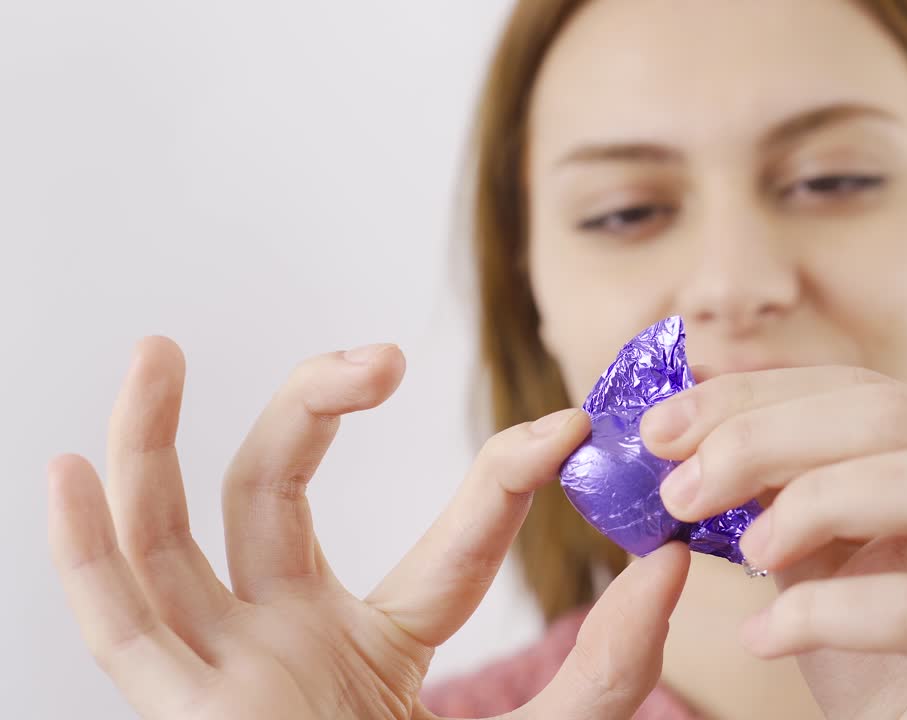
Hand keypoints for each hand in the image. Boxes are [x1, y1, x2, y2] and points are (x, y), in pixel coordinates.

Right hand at [49, 337, 689, 719]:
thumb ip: (608, 669)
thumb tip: (668, 565)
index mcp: (380, 644)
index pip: (448, 545)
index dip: (505, 482)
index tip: (566, 430)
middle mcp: (291, 638)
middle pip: (276, 497)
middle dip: (310, 409)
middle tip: (379, 357)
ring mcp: (232, 670)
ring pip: (174, 538)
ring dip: (155, 443)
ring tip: (160, 348)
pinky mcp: (187, 715)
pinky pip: (118, 629)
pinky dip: (84, 553)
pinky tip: (71, 467)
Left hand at [641, 366, 906, 719]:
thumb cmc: (880, 663)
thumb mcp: (821, 555)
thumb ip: (774, 488)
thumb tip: (675, 428)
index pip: (867, 389)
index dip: (756, 396)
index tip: (661, 428)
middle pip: (901, 416)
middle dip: (770, 438)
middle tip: (683, 488)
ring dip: (819, 501)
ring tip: (750, 555)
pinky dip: (822, 613)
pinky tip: (765, 637)